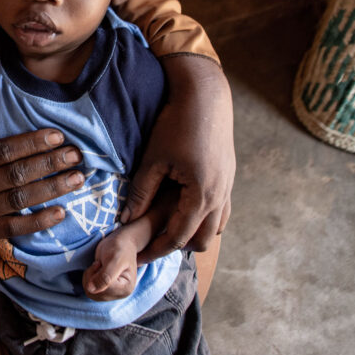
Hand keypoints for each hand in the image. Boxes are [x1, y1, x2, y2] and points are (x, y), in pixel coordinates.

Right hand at [0, 96, 85, 253]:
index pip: (2, 151)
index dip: (30, 143)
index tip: (57, 136)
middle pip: (16, 174)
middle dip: (49, 163)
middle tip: (76, 155)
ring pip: (19, 200)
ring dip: (51, 189)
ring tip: (77, 179)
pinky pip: (13, 228)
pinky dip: (38, 222)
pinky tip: (61, 213)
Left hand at [83, 227, 140, 300]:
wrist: (121, 243)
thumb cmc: (120, 248)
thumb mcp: (114, 259)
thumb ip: (105, 276)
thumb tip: (91, 290)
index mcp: (126, 288)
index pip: (103, 290)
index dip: (96, 275)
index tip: (100, 263)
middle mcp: (119, 294)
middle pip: (95, 293)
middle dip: (91, 276)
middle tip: (98, 263)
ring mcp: (112, 293)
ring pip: (90, 292)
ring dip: (89, 277)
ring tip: (98, 266)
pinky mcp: (105, 290)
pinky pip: (89, 290)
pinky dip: (88, 278)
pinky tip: (96, 270)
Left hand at [123, 56, 234, 262]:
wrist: (205, 97)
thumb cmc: (177, 125)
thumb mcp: (154, 160)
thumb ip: (141, 193)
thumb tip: (126, 220)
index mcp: (202, 196)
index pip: (178, 237)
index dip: (156, 250)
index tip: (138, 257)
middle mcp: (220, 197)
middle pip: (201, 240)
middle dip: (177, 246)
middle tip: (151, 246)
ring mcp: (228, 187)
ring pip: (215, 227)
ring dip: (194, 233)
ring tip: (168, 230)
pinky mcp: (229, 177)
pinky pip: (221, 210)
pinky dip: (205, 218)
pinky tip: (186, 211)